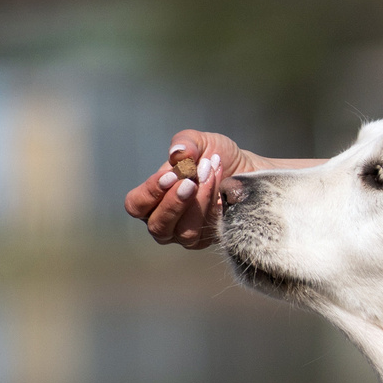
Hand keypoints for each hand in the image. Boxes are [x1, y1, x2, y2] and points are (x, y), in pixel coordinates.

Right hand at [124, 130, 259, 248]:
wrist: (246, 169)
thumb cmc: (213, 158)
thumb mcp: (198, 142)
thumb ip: (184, 143)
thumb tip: (177, 153)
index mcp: (151, 201)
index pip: (136, 205)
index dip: (150, 192)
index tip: (171, 174)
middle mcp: (165, 222)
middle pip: (158, 226)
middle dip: (174, 203)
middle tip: (190, 181)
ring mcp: (187, 236)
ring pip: (185, 232)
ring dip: (198, 202)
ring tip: (208, 174)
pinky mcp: (209, 240)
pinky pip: (207, 230)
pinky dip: (213, 204)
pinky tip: (218, 182)